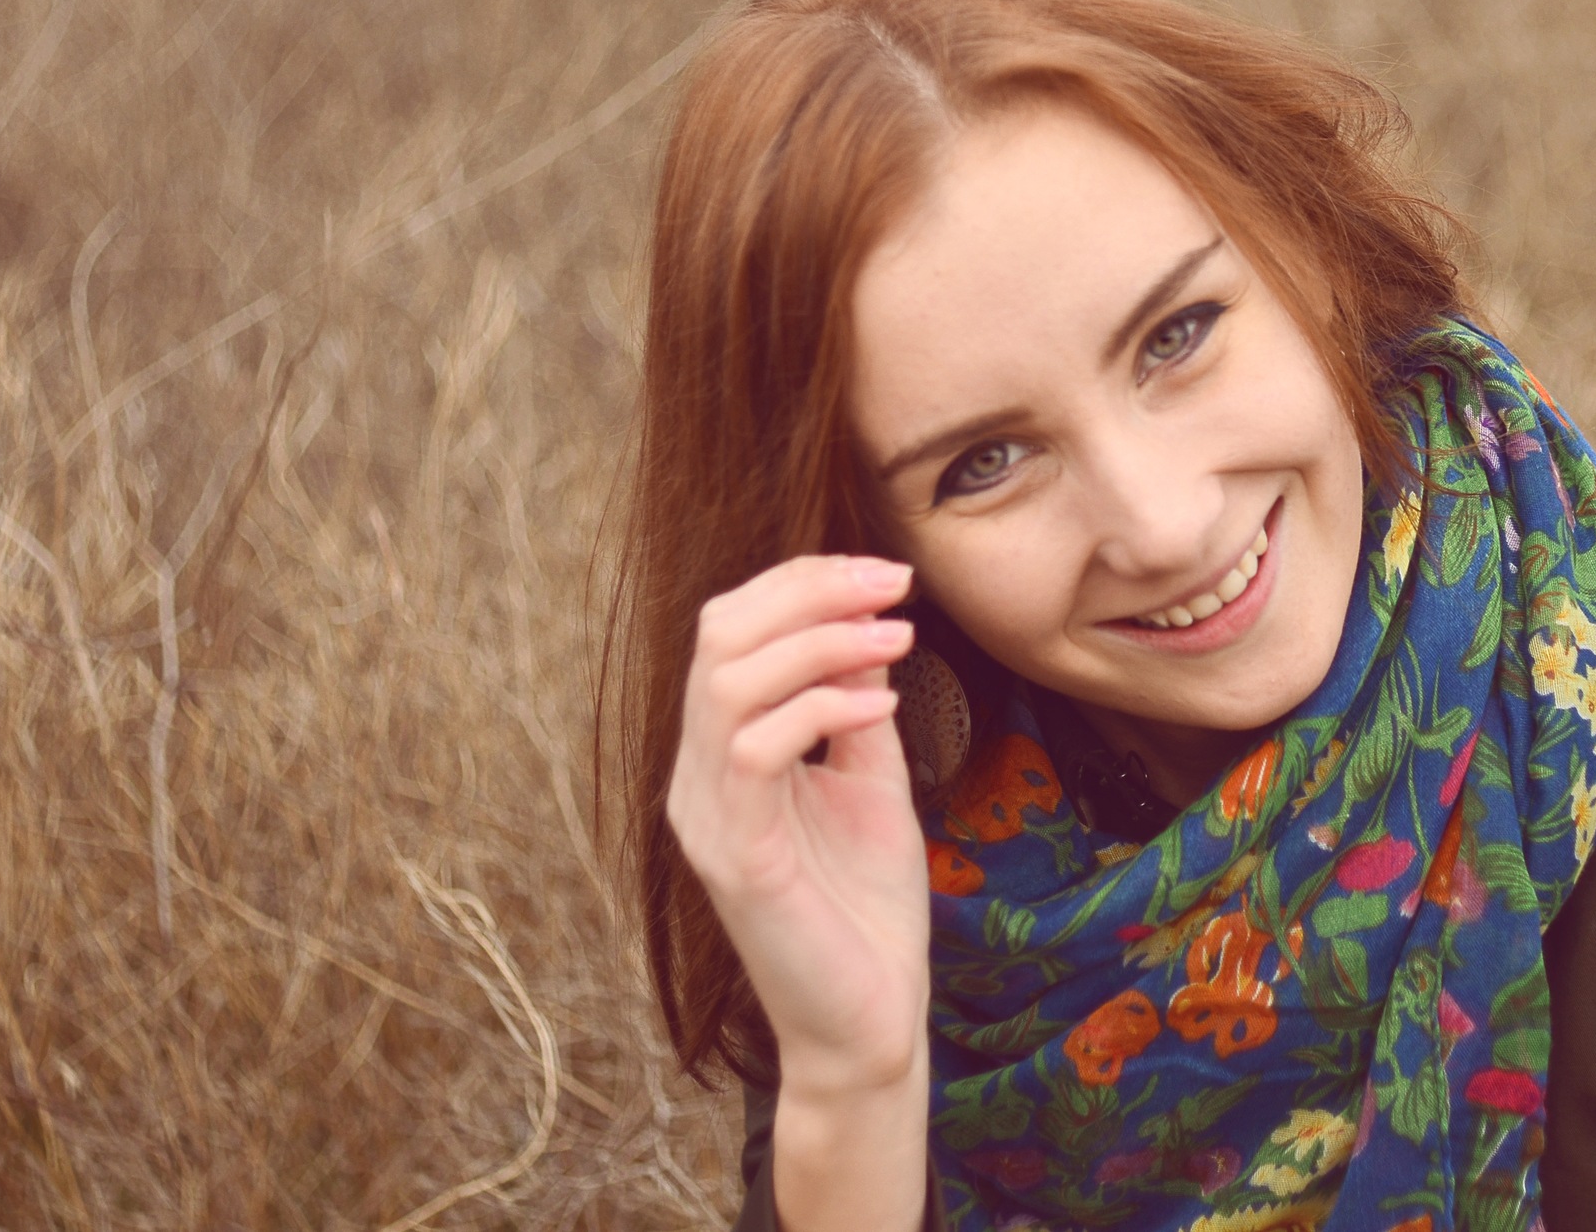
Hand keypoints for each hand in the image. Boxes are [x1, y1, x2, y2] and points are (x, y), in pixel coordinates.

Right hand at [666, 554, 930, 1094]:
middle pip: (718, 635)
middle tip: (892, 585)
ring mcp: (707, 817)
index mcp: (723, 754)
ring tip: (897, 638)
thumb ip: (856, 705)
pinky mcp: (736, 858)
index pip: (731, 631)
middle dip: (809, 591)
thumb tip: (867, 620)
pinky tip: (883, 705)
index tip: (886, 573)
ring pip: (728, 681)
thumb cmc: (866, 910)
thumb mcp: (870, 781)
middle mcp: (697, 777)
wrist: (868, 1023)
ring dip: (821, 641)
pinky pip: (755, 750)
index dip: (802, 583)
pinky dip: (822, 708)